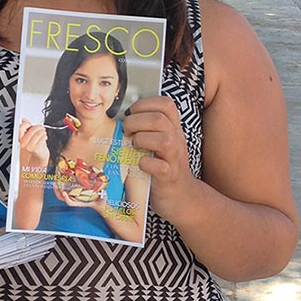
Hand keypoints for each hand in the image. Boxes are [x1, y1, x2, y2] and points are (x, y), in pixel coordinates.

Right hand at [17, 118, 49, 168]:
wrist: (39, 155)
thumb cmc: (35, 145)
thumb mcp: (30, 134)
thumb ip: (27, 126)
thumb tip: (24, 119)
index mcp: (20, 138)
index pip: (20, 128)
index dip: (27, 124)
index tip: (30, 124)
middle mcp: (22, 143)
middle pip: (32, 129)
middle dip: (39, 127)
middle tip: (41, 128)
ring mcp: (28, 146)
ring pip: (38, 133)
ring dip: (43, 132)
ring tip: (43, 133)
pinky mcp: (34, 149)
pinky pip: (42, 138)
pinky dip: (45, 136)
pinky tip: (44, 137)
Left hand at [52, 184, 104, 211]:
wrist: (99, 204)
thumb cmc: (101, 201)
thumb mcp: (103, 198)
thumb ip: (103, 196)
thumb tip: (103, 192)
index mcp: (80, 203)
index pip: (71, 203)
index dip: (66, 198)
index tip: (64, 192)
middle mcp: (75, 200)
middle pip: (62, 198)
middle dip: (57, 191)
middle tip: (55, 182)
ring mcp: (73, 198)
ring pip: (61, 195)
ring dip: (57, 188)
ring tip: (56, 179)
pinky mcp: (74, 194)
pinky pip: (65, 191)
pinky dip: (61, 186)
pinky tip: (62, 179)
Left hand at [122, 96, 199, 220]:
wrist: (180, 196)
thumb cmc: (162, 166)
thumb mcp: (158, 143)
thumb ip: (146, 128)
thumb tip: (120, 116)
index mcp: (173, 128)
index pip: (166, 103)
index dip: (145, 104)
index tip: (130, 113)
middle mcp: (176, 140)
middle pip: (159, 119)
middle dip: (136, 121)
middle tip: (126, 131)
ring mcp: (174, 159)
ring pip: (164, 139)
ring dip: (141, 139)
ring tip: (133, 145)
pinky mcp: (168, 177)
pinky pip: (160, 166)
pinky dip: (146, 163)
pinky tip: (140, 164)